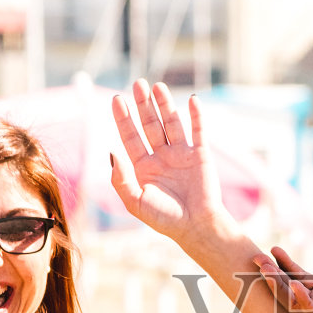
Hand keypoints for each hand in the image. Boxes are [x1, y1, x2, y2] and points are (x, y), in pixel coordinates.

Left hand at [110, 79, 229, 243]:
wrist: (196, 227)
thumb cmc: (165, 219)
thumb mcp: (135, 202)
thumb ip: (120, 179)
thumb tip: (111, 152)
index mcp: (144, 167)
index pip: (131, 136)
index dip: (123, 118)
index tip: (116, 99)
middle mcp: (162, 157)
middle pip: (150, 124)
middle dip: (143, 105)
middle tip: (137, 84)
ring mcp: (182, 154)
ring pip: (172, 123)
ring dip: (165, 105)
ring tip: (157, 86)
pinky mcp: (201, 155)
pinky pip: (198, 131)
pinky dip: (196, 115)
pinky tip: (191, 100)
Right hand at [255, 239, 312, 312]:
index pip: (302, 277)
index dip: (287, 265)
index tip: (273, 249)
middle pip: (291, 289)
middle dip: (275, 275)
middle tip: (258, 259)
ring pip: (296, 303)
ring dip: (281, 288)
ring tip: (268, 272)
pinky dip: (305, 303)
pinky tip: (296, 289)